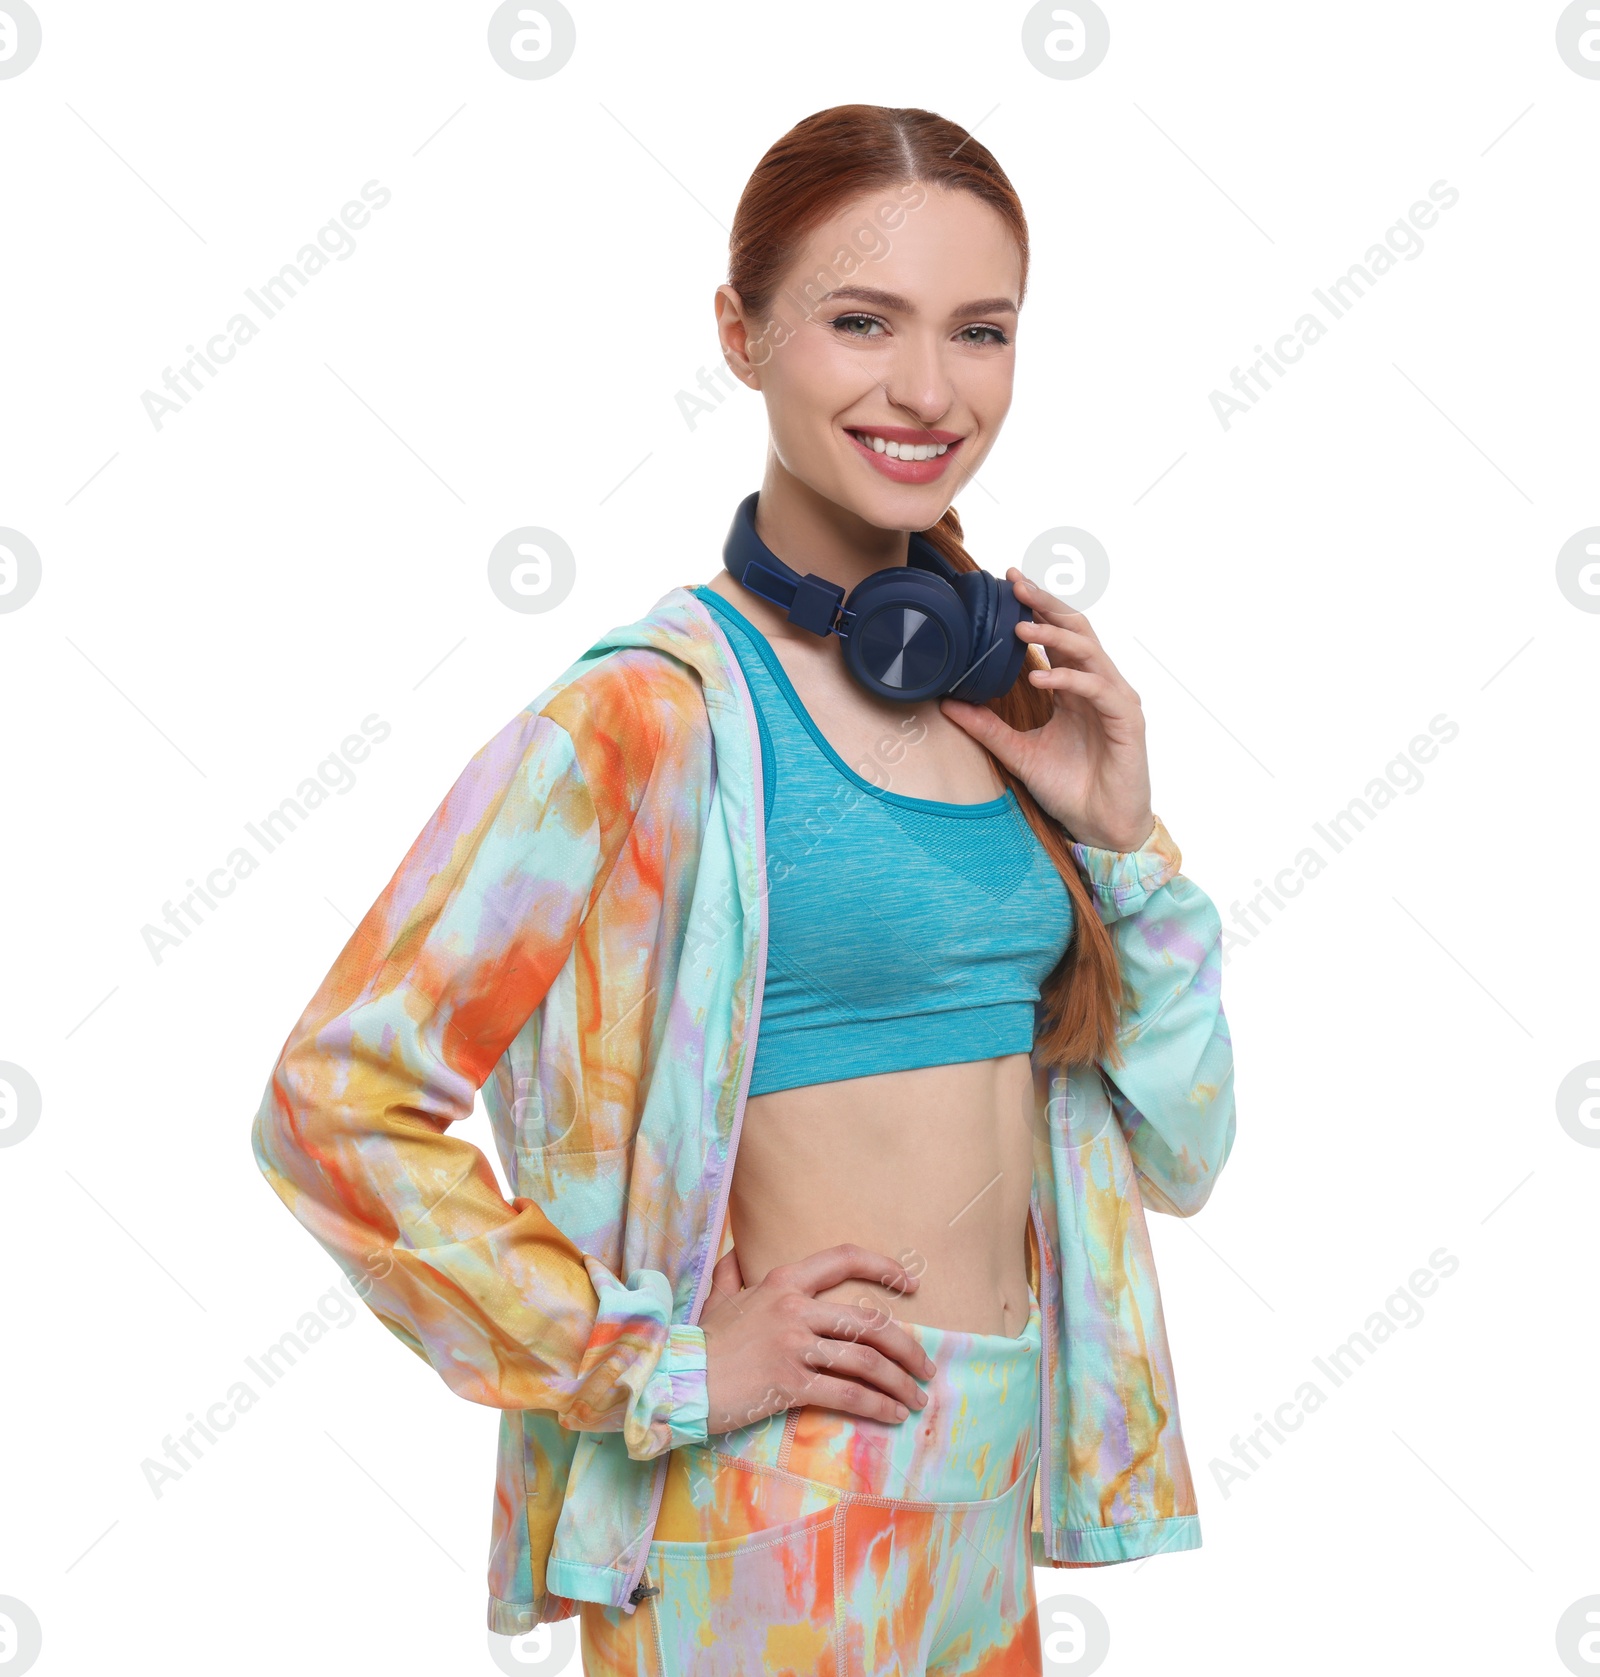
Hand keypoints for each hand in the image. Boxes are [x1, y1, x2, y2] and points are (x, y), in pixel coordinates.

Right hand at [698, 1243, 934, 1433]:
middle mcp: (795, 1307)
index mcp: (784, 1280)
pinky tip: (893, 1415)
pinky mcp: (791, 1382)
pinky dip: (877, 1406)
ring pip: (865, 1360)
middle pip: (869, 1322)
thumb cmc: (702, 1341)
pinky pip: (847, 1394)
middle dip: (907, 1347)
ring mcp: (794, 1345)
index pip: (843, 1259)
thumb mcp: (719, 1298)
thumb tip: (736, 1251)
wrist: (679, 1380)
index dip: (882, 1266)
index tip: (910, 1283)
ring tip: (916, 1398)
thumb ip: (733, 1272)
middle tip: (926, 1367)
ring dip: (899, 1382)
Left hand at [939, 570, 1153, 852]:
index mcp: (1074, 688)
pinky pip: (1097, 688)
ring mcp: (1115, 699)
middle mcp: (1098, 685)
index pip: (1057, 636)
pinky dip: (1068, 678)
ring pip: (1089, 651)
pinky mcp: (1127, 720)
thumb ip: (986, 727)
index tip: (1006, 584)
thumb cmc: (1069, 789)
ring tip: (1021, 626)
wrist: (1102, 827)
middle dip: (1046, 603)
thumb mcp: (1018, 753)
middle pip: (1076, 629)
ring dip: (1055, 635)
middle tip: (1015, 583)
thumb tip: (946, 704)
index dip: (1035, 608)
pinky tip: (1040, 678)